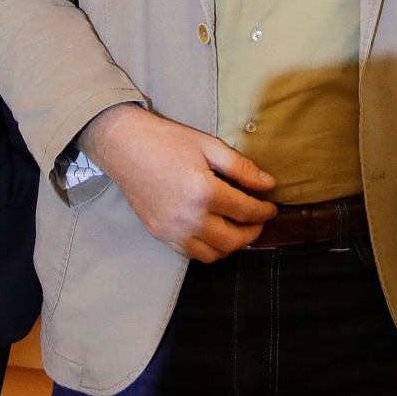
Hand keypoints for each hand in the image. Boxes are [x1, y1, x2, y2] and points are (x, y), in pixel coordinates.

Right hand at [81, 104, 277, 262]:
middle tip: (259, 221)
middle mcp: (189, 218)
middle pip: (233, 239)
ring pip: (213, 254)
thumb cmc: (167, 141)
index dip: (264, 211)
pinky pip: (190, 254)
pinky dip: (208, 249)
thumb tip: (268, 184)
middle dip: (252, 232)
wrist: (125, 146)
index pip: (246, 211)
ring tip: (238, 229)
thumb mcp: (209, 145)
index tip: (271, 207)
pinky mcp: (159, 234)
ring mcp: (172, 230)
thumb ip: (241, 167)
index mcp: (204, 192)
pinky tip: (213, 234)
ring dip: (231, 245)